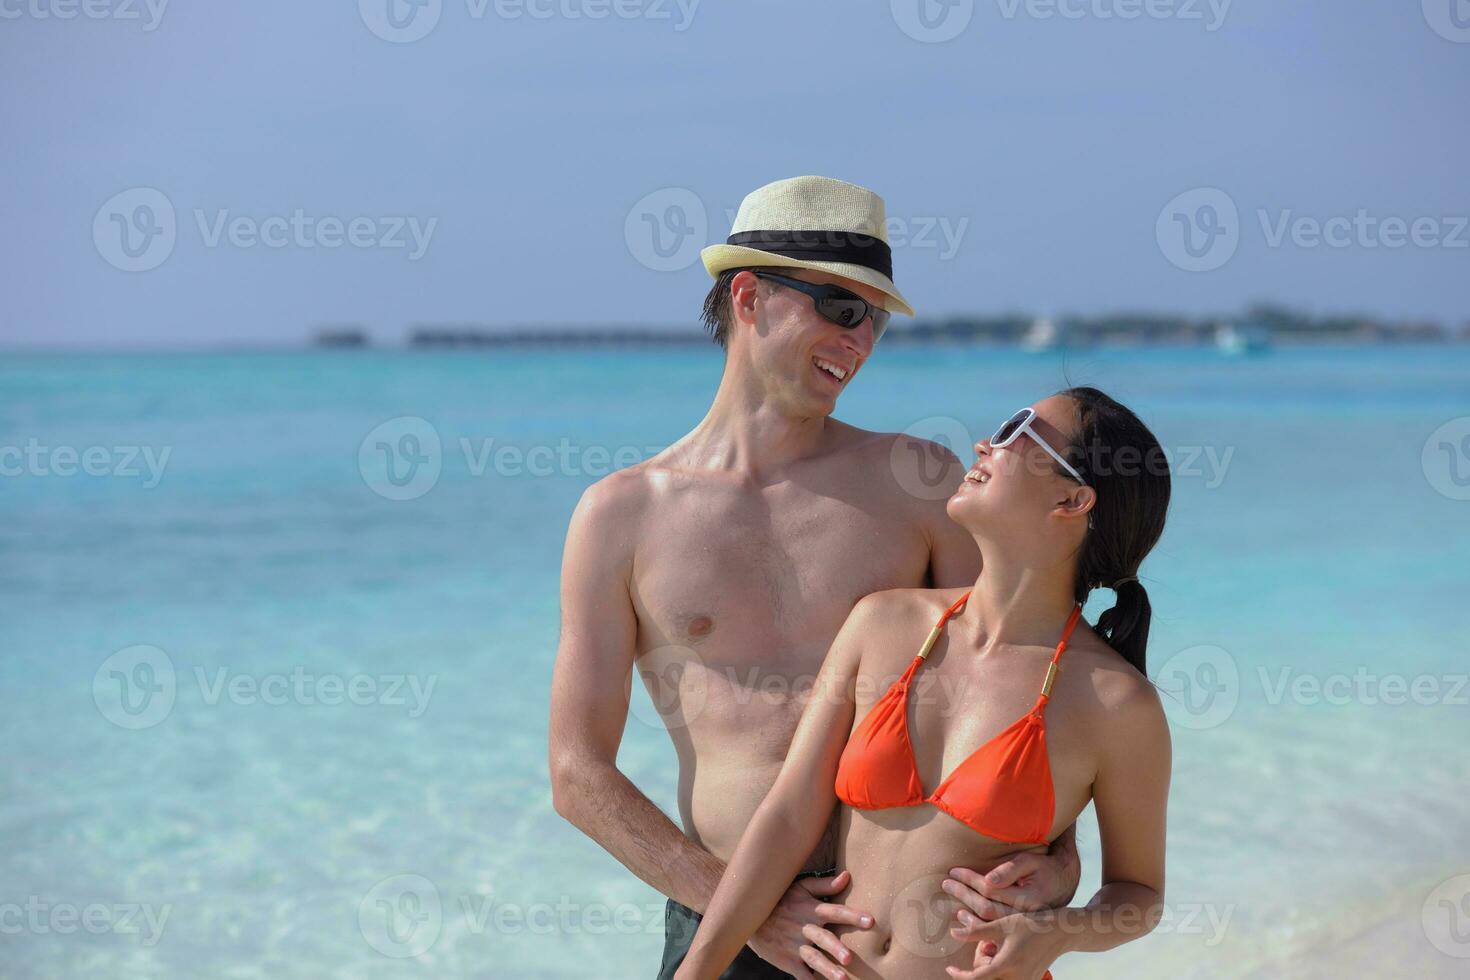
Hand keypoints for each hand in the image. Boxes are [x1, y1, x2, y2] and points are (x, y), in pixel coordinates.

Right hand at [748, 870, 873, 979]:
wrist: (749, 916)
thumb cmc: (781, 900)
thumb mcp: (800, 888)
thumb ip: (825, 885)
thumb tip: (848, 876)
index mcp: (810, 909)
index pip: (835, 911)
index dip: (853, 915)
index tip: (871, 921)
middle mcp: (804, 928)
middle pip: (822, 938)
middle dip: (835, 948)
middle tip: (849, 958)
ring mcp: (795, 946)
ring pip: (813, 959)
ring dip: (827, 969)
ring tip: (842, 979)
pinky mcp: (787, 960)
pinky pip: (801, 974)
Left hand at [943, 847, 1077, 920]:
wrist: (1065, 888)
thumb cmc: (1045, 870)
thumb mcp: (1031, 862)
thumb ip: (1010, 870)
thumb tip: (988, 881)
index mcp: (1028, 899)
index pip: (990, 890)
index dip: (970, 880)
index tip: (954, 871)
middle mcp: (1026, 917)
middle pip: (986, 909)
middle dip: (963, 895)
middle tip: (946, 884)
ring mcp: (1024, 927)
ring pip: (989, 926)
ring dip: (968, 916)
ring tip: (953, 907)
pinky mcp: (1022, 933)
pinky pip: (997, 938)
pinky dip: (980, 931)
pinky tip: (968, 922)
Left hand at [945, 909, 1063, 979]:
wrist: (1060, 933)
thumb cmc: (1032, 924)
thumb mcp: (1003, 924)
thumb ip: (976, 932)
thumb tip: (953, 933)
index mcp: (1008, 964)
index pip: (977, 979)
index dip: (960, 975)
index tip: (950, 968)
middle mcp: (1018, 979)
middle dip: (977, 968)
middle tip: (985, 946)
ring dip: (988, 970)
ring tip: (994, 948)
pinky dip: (999, 971)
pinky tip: (1002, 954)